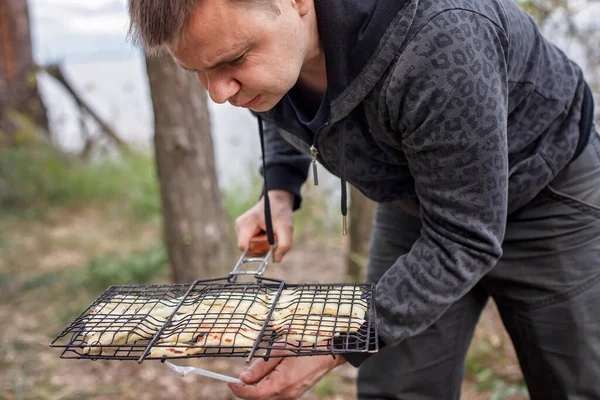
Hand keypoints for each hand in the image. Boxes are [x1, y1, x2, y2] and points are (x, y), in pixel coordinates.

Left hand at [228, 351, 346, 399]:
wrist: (328, 351)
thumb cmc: (304, 346)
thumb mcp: (279, 350)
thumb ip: (260, 366)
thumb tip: (243, 378)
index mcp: (282, 383)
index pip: (253, 394)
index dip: (239, 390)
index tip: (230, 381)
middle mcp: (287, 394)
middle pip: (259, 398)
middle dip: (246, 389)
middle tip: (240, 375)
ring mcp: (292, 395)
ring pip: (267, 397)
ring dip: (257, 387)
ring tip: (258, 371)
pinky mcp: (295, 392)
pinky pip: (275, 394)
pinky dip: (267, 386)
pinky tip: (270, 373)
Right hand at [235, 190, 294, 261]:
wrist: (277, 200)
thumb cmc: (280, 212)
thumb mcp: (286, 228)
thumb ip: (284, 245)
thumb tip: (276, 259)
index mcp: (245, 224)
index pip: (244, 248)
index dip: (257, 251)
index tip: (270, 245)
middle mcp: (239, 226)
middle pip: (247, 249)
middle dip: (261, 248)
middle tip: (272, 237)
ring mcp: (239, 228)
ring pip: (249, 247)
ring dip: (261, 245)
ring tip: (269, 233)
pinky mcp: (242, 229)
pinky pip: (250, 243)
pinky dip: (259, 242)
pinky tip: (265, 233)